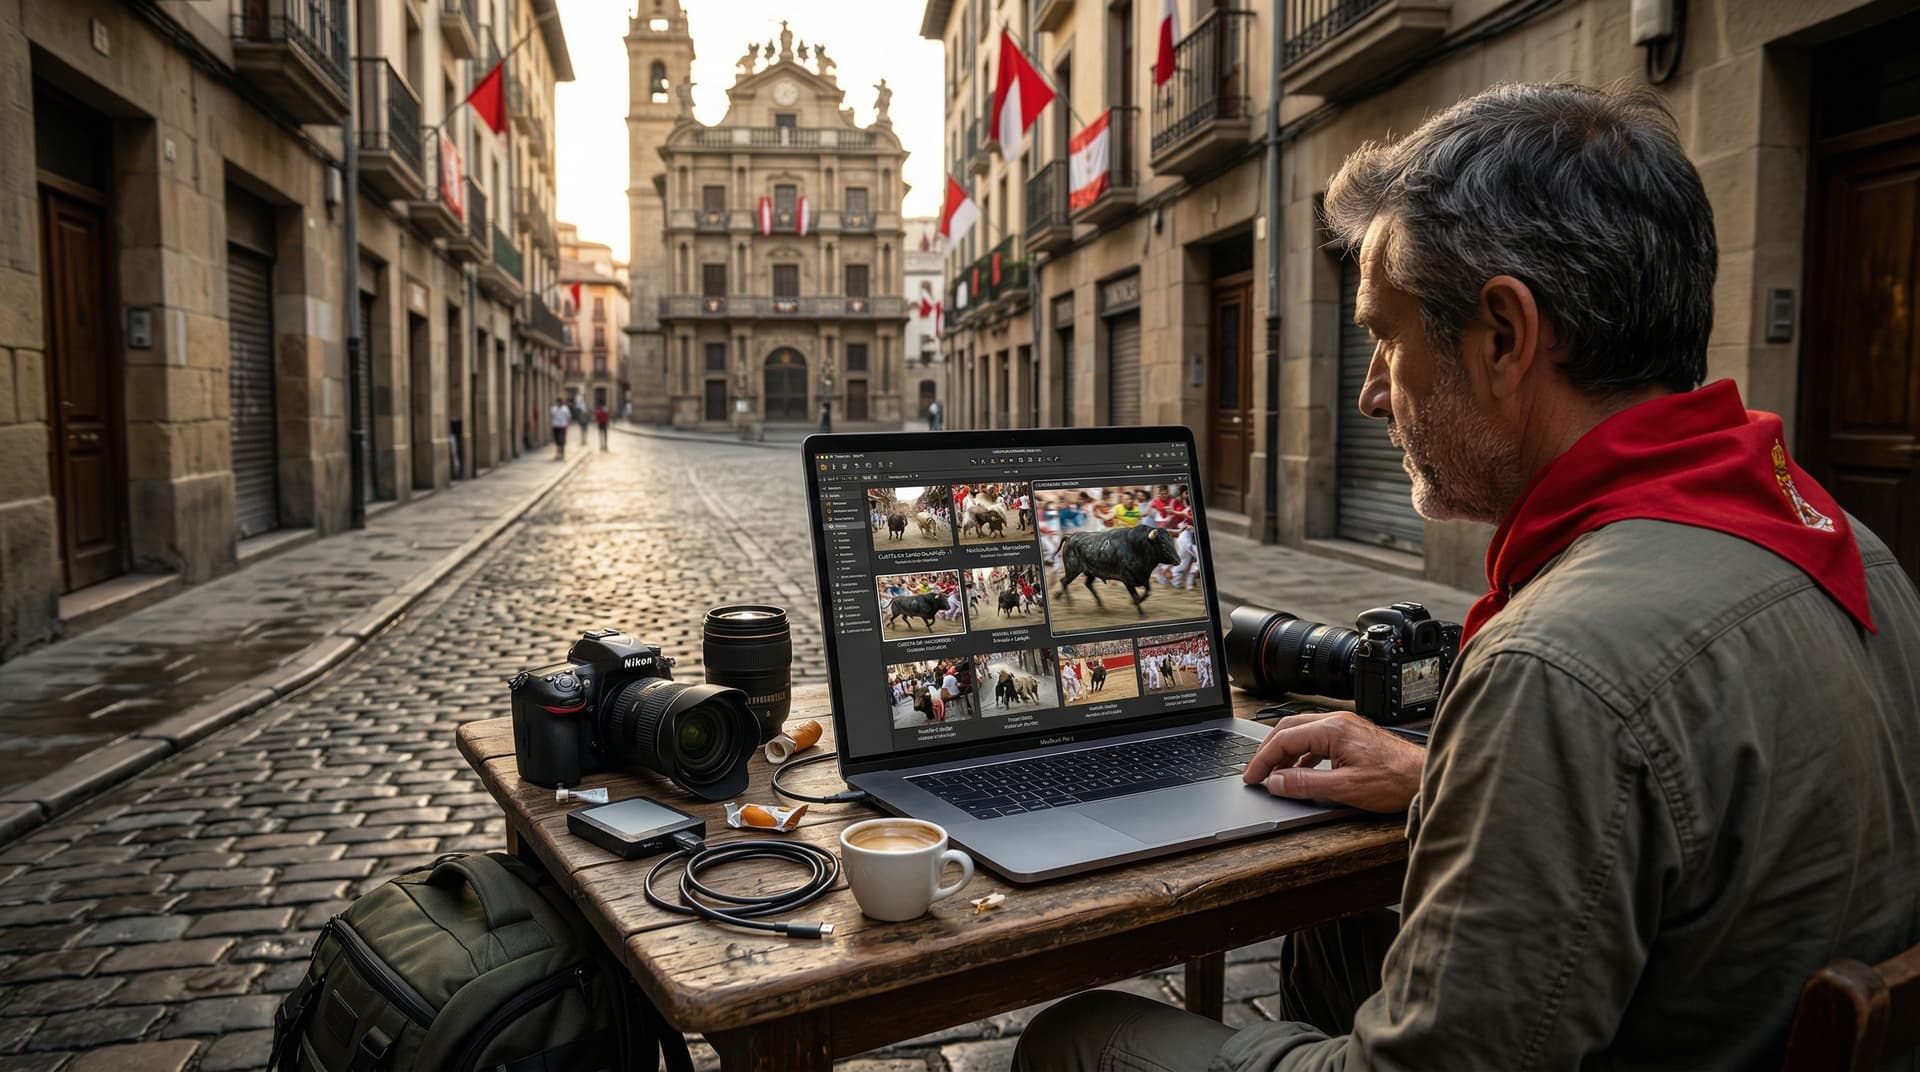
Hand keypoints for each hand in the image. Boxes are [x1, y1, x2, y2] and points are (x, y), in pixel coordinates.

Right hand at [1241, 710, 1423, 812]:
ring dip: (1284, 752)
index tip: (1252, 777)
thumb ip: (1305, 784)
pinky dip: (1301, 754)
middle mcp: (1337, 721)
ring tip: (1274, 775)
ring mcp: (1345, 726)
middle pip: (1288, 730)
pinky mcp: (1351, 735)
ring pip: (1301, 733)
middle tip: (1256, 773)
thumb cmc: (1394, 780)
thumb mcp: (1344, 788)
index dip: (1263, 760)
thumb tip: (1276, 782)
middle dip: (1268, 752)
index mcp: (1332, 729)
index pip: (1284, 740)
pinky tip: (1300, 771)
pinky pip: (1316, 739)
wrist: (1424, 777)